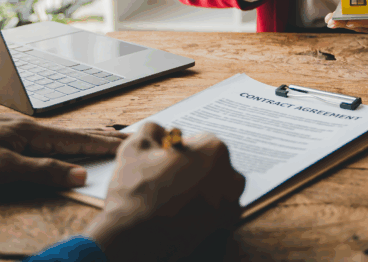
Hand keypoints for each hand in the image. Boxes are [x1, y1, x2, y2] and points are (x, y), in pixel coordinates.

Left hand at [0, 114, 126, 188]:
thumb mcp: (1, 170)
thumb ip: (42, 171)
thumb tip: (78, 173)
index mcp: (29, 133)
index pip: (76, 139)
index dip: (103, 144)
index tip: (128, 144)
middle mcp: (23, 129)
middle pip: (70, 133)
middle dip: (98, 136)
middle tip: (124, 136)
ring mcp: (9, 132)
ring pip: (55, 137)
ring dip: (80, 138)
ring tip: (99, 138)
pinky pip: (38, 141)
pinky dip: (58, 143)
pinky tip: (55, 146)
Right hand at [83, 123, 244, 261]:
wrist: (136, 237)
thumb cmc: (137, 190)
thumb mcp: (136, 147)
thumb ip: (152, 130)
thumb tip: (159, 130)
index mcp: (214, 150)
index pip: (200, 143)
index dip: (181, 152)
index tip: (168, 163)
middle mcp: (230, 175)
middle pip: (213, 166)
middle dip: (195, 171)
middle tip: (169, 183)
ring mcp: (231, 203)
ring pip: (217, 190)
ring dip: (202, 191)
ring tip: (175, 201)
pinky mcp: (226, 227)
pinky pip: (218, 213)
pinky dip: (205, 212)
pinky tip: (183, 215)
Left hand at [324, 0, 367, 35]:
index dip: (364, 22)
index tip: (352, 21)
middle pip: (363, 25)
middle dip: (346, 24)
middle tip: (331, 22)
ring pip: (358, 26)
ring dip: (343, 24)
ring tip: (328, 21)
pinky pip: (358, 24)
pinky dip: (347, 21)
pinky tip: (335, 19)